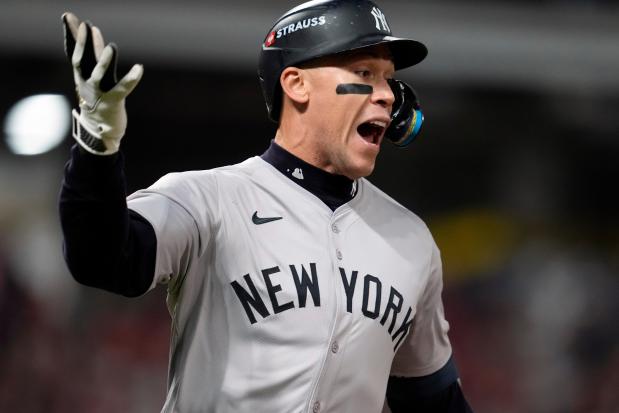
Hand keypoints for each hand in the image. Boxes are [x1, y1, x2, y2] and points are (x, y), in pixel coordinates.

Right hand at [62, 12, 142, 154]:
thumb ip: (94, 54)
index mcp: (81, 76)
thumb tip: (94, 31)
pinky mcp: (113, 102)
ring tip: (112, 46)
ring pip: (99, 75)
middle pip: (81, 60)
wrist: (98, 131)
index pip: (73, 52)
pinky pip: (122, 88)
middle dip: (83, 43)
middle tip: (86, 25)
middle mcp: (87, 83)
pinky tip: (139, 68)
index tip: (69, 17)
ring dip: (105, 61)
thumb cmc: (97, 101)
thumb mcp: (92, 76)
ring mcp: (99, 93)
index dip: (72, 35)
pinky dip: (131, 78)